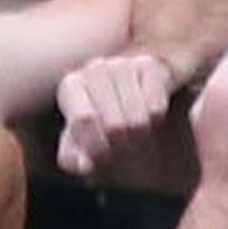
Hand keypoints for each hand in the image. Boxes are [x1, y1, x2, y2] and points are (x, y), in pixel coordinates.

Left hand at [56, 54, 172, 175]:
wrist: (127, 102)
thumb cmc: (96, 127)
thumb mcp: (78, 146)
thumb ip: (72, 158)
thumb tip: (83, 165)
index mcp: (71, 85)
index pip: (83, 120)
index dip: (96, 147)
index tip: (100, 157)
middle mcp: (95, 68)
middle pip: (114, 125)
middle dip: (118, 145)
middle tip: (119, 144)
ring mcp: (124, 64)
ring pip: (137, 120)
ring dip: (137, 135)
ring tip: (131, 132)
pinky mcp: (151, 66)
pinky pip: (156, 109)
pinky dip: (154, 122)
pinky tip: (145, 115)